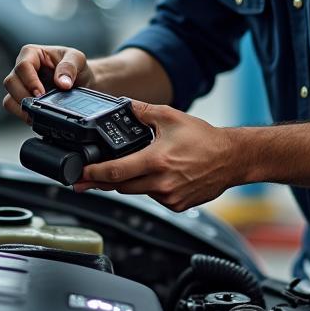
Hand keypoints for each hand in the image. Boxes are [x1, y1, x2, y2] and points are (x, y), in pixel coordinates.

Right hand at [2, 44, 94, 121]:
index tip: (41, 93)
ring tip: (38, 112)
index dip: (30, 81)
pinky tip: (36, 116)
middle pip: (10, 82)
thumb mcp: (77, 59)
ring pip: (8, 98)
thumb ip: (69, 67)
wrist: (82, 82)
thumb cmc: (76, 67)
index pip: (23, 66)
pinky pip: (13, 108)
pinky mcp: (22, 100)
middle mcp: (22, 69)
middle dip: (24, 96)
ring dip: (22, 108)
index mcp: (32, 54)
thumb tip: (62, 83)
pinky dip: (22, 115)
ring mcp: (20, 85)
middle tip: (40, 104)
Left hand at [74, 101, 240, 211]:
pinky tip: (157, 175)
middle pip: (121, 186)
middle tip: (89, 177)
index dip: (93, 174)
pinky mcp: (177, 205)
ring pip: (137, 192)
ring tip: (132, 168)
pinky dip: (149, 187)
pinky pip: (153, 198)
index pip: (116, 172)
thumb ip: (142, 110)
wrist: (231, 158)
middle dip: (104, 180)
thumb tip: (123, 105)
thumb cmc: (204, 139)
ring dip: (130, 182)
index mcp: (156, 160)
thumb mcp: (170, 117)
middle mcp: (162, 183)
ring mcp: (170, 197)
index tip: (78, 175)